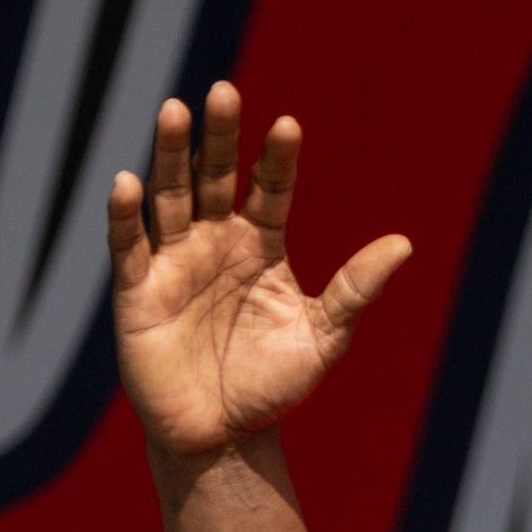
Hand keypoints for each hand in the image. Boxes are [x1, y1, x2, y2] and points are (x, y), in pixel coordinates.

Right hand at [107, 82, 410, 462]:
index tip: (289, 127)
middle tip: (223, 92)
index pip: (270, 188)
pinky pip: (128, 247)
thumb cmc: (272, 385)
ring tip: (175, 110)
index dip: (277, 158)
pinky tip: (128, 182)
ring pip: (170, 196)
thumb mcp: (323, 337)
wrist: (223, 438)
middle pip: (214, 176)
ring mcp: (174, 263)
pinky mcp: (137, 292)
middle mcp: (215, 242)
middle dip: (218, 136)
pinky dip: (126, 216)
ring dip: (170, 155)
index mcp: (261, 244)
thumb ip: (355, 289)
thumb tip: (405, 243)